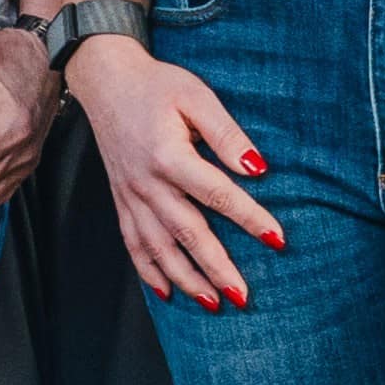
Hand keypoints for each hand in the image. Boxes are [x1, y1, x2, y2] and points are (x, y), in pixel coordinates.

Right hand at [73, 36, 287, 309]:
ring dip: (185, 279)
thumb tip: (258, 169)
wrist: (105, 80)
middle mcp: (147, 183)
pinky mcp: (121, 200)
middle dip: (217, 268)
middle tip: (243, 296)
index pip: (218, 195)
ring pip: (159, 247)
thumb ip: (227, 134)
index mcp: (169, 156)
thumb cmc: (157, 85)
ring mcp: (131, 195)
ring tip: (212, 304)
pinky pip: (133, 243)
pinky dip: (148, 271)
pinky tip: (165, 293)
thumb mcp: (197, 97)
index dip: (250, 218)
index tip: (278, 240)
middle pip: (187, 233)